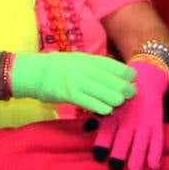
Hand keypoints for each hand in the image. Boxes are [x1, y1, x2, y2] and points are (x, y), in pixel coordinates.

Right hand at [9, 52, 134, 112]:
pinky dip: (103, 109)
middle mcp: (87, 70)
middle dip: (127, 91)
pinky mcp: (70, 95)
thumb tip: (119, 73)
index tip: (132, 81)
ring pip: (108, 95)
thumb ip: (98, 66)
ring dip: (116, 102)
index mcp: (92, 60)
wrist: (36, 72)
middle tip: (129, 96)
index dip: (129, 76)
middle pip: (117, 83)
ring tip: (117, 104)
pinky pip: (93, 104)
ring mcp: (79, 82)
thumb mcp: (82, 59)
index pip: (119, 68)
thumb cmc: (62, 67)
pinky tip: (106, 110)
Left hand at [88, 60, 168, 169]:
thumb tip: (86, 128)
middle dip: (119, 155)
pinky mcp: (157, 124)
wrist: (146, 79)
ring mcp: (144, 123)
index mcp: (113, 114)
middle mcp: (128, 119)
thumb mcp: (107, 102)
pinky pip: (158, 141)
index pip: (106, 131)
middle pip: (123, 140)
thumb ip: (97, 116)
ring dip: (137, 158)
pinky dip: (156, 154)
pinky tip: (154, 167)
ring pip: (141, 143)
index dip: (102, 145)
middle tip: (115, 167)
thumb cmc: (120, 97)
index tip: (99, 157)